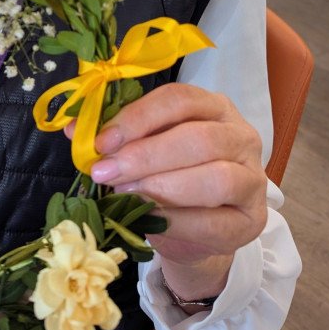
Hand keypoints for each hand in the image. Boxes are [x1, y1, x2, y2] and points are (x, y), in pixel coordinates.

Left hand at [84, 82, 268, 300]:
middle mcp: (241, 136)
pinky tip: (148, 220)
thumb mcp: (142, 150)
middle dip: (145, 156)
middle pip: (198, 138)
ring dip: (162, 187)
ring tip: (125, 195)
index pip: (179, 99)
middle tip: (106, 173)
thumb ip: (115, 136)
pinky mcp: (253, 221)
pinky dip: (176, 222)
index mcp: (213, 107)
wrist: (196, 230)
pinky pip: (215, 221)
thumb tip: (74, 129)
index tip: (102, 141)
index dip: (138, 118)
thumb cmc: (167, 177)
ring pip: (215, 178)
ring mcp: (253, 179)